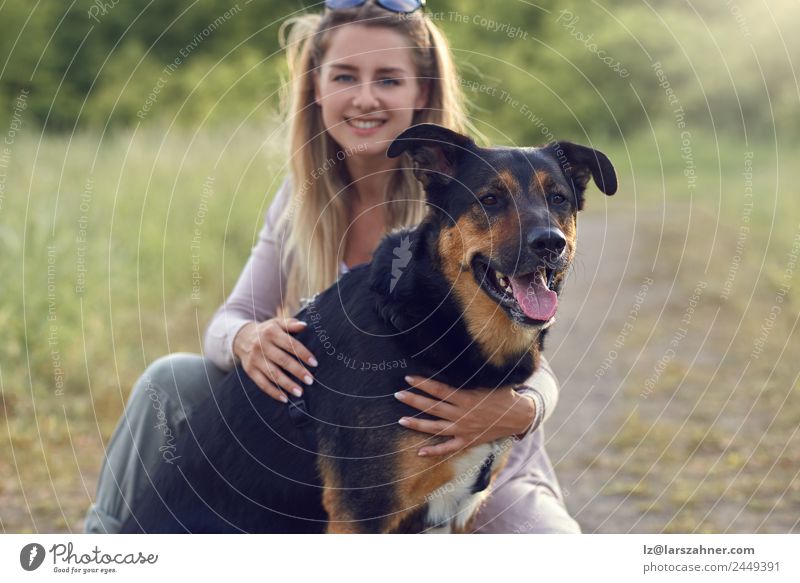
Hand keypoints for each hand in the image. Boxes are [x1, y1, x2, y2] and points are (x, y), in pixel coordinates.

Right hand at [232, 317, 317, 402]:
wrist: (242, 338)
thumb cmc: (268, 331)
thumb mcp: (277, 323)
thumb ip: (291, 324)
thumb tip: (305, 325)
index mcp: (271, 332)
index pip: (290, 344)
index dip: (303, 354)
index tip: (315, 363)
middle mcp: (261, 346)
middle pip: (282, 360)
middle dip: (297, 371)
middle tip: (310, 380)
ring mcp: (255, 359)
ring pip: (272, 374)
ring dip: (287, 384)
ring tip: (300, 392)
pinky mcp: (250, 371)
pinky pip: (262, 383)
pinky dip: (273, 392)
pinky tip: (285, 398)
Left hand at [394, 375, 535, 456]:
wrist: (518, 416)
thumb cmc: (503, 395)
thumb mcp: (488, 381)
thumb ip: (471, 375)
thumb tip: (458, 359)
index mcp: (466, 398)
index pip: (439, 389)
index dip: (423, 383)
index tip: (408, 378)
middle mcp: (462, 414)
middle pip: (433, 407)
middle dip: (414, 401)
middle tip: (397, 395)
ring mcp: (464, 430)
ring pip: (436, 427)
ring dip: (417, 424)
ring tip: (401, 420)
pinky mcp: (467, 441)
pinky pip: (448, 448)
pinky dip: (434, 451)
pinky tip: (420, 452)